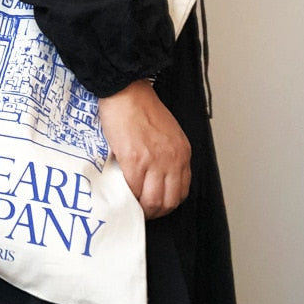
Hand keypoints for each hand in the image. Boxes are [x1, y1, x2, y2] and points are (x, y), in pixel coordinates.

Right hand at [97, 80, 190, 219]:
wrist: (126, 91)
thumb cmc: (141, 107)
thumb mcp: (166, 133)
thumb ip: (166, 155)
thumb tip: (154, 175)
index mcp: (182, 153)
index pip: (181, 191)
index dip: (167, 203)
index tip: (155, 204)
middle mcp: (172, 160)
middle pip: (169, 201)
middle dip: (155, 212)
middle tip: (141, 211)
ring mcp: (154, 161)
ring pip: (152, 201)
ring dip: (141, 209)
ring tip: (131, 206)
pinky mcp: (134, 159)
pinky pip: (133, 189)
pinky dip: (127, 196)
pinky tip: (121, 193)